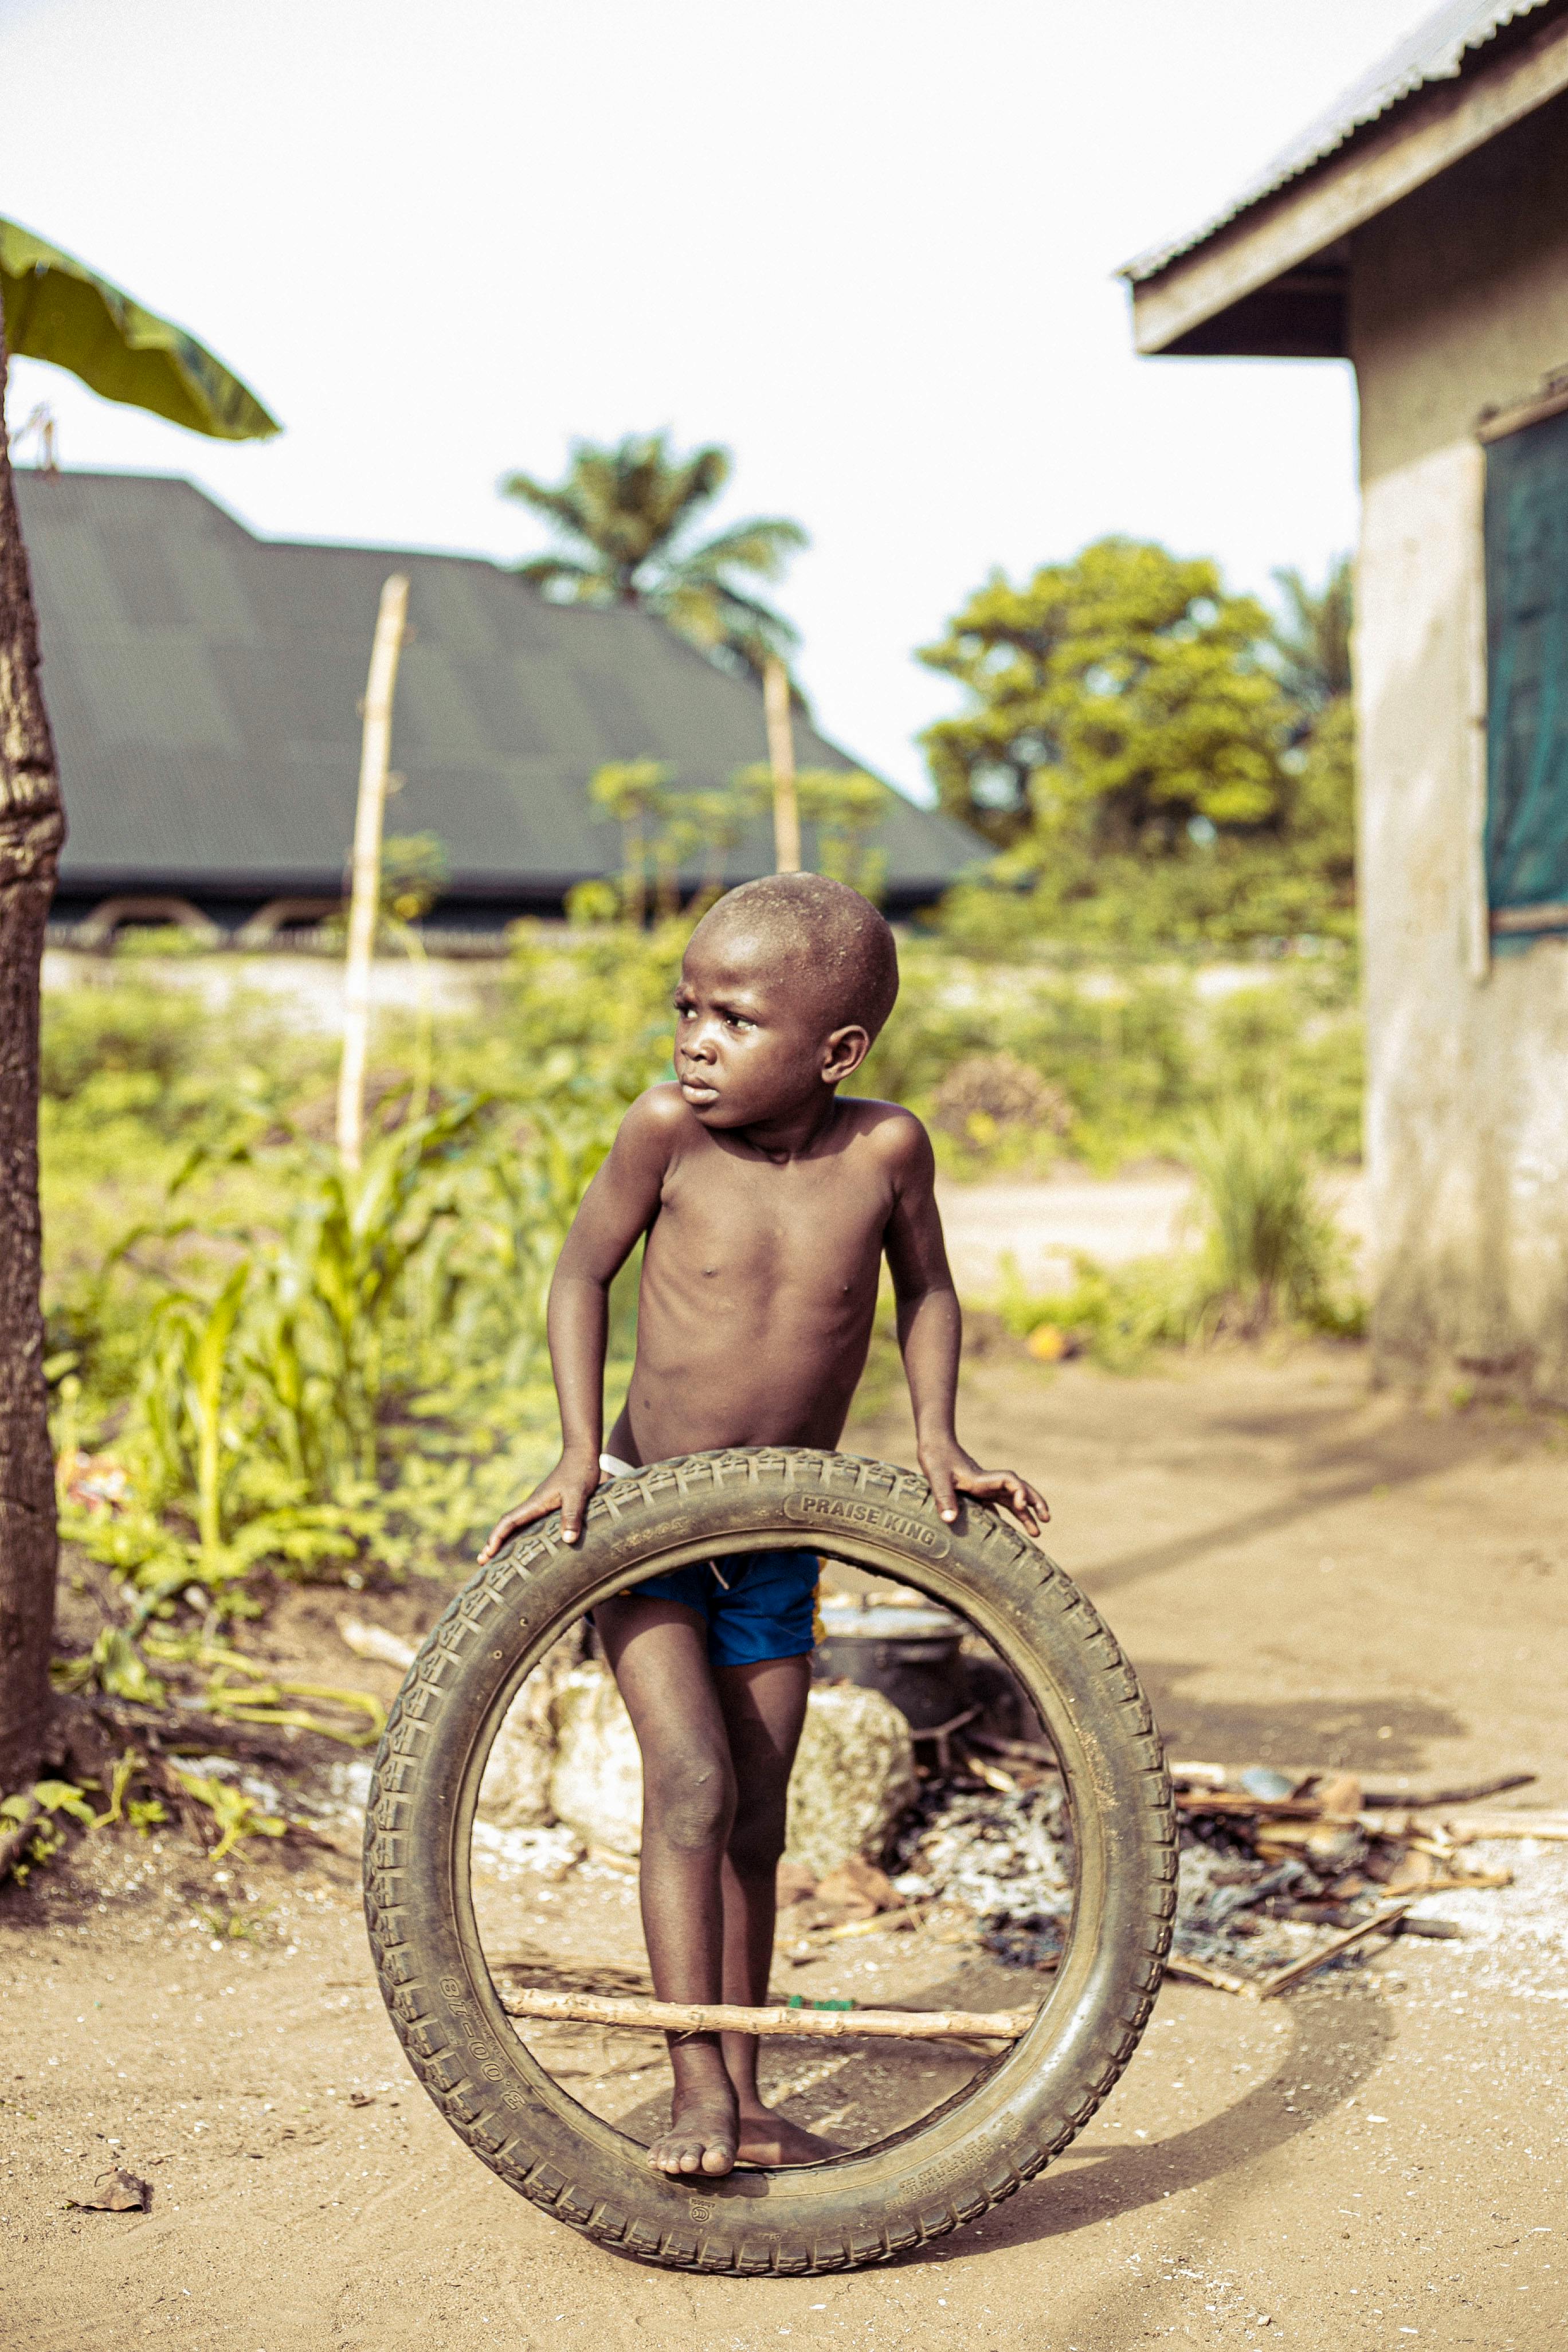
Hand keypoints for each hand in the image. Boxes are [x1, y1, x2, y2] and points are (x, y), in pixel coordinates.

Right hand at [477, 1451, 600, 1560]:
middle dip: (494, 1543)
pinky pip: (529, 1525)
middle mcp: (533, 1506)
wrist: (582, 1456)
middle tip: (481, 1561)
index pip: (509, 1521)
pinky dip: (520, 1537)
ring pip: (516, 1526)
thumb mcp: (578, 1495)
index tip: (487, 1552)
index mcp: (535, 1503)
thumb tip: (568, 1540)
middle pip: (507, 1526)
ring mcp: (539, 1507)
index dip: (497, 1537)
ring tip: (495, 1560)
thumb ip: (572, 1515)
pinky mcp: (547, 1508)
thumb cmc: (580, 1473)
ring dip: (505, 1541)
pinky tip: (524, 1547)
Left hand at [917, 1441, 1048, 1535]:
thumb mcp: (937, 1477)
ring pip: (1010, 1500)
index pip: (1010, 1481)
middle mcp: (988, 1483)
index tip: (1021, 1505)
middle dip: (1034, 1503)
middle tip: (1047, 1519)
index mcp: (983, 1479)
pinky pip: (997, 1505)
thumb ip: (943, 1497)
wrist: (934, 1445)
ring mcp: (985, 1488)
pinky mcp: (978, 1492)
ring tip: (1037, 1533)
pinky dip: (1007, 1515)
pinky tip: (1009, 1532)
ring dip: (1025, 1513)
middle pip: (1018, 1490)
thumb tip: (950, 1520)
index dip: (1020, 1491)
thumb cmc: (935, 1459)